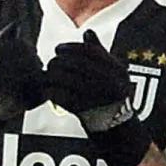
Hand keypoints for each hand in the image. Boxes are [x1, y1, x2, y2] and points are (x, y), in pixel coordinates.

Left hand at [46, 30, 150, 165]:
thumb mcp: (112, 75)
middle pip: (77, 65)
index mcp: (117, 71)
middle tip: (50, 63)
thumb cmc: (113, 101)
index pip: (90, 52)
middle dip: (59, 62)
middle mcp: (111, 83)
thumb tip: (88, 33)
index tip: (58, 49)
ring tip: (47, 76)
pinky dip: (52, 93)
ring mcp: (99, 98)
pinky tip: (47, 91)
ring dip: (53, 77)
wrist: (118, 132)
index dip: (71, 48)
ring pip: (67, 80)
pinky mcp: (86, 112)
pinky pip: (63, 97)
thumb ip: (100, 53)